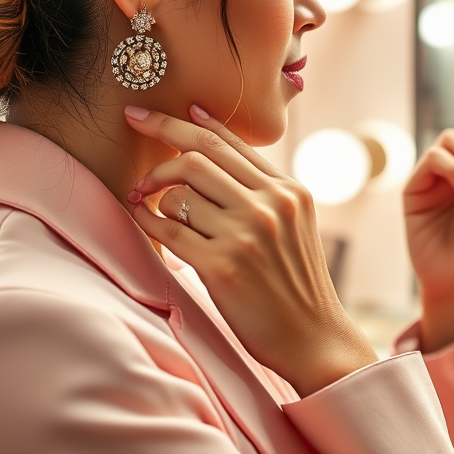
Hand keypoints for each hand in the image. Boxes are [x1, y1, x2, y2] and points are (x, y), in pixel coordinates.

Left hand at [124, 104, 377, 396]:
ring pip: (181, 190)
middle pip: (198, 155)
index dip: (183, 122)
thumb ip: (261, 190)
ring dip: (154, 192)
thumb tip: (211, 149)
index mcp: (288, 190)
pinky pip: (168, 229)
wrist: (315, 340)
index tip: (149, 113)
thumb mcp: (293, 225)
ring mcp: (247, 234)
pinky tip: (142, 217)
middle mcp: (270, 205)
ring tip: (146, 201)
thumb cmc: (295, 284)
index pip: (227, 143)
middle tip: (137, 153)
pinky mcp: (222, 266)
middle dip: (158, 143)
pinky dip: (147, 218)